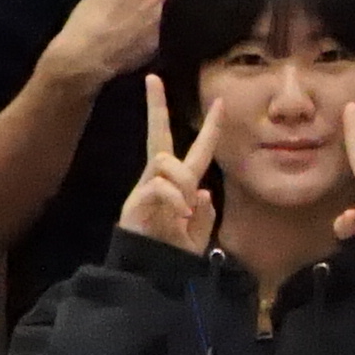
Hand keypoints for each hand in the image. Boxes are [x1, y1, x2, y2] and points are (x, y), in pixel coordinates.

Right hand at [116, 77, 220, 252]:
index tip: (220, 101)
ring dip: (181, 183)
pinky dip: (173, 199)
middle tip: (153, 79)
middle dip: (156, 107)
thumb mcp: (199, 237)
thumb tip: (201, 191)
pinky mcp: (135, 201)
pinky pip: (159, 185)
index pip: (198, 150)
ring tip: (184, 211)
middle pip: (160, 135)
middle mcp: (161, 180)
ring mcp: (146, 188)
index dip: (211, 128)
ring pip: (166, 162)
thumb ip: (204, 215)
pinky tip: (178, 214)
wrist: (151, 275)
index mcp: (181, 185)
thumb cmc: (173, 256)